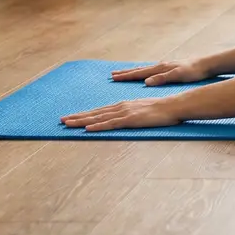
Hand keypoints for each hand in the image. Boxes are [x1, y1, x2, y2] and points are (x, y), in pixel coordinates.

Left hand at [61, 97, 183, 131]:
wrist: (173, 106)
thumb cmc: (161, 110)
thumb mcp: (143, 111)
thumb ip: (132, 114)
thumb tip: (124, 119)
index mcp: (123, 105)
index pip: (99, 111)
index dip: (84, 114)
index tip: (71, 117)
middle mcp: (120, 107)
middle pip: (95, 113)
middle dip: (77, 117)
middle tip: (61, 120)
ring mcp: (124, 113)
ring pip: (99, 117)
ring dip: (82, 121)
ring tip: (68, 123)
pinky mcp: (130, 119)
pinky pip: (111, 124)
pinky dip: (98, 126)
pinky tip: (87, 128)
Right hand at [110, 60, 211, 85]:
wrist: (206, 64)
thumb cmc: (193, 71)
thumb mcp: (178, 75)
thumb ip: (162, 78)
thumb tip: (146, 82)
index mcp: (160, 68)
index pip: (139, 73)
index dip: (126, 76)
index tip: (114, 77)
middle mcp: (160, 66)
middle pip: (138, 70)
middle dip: (125, 73)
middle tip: (112, 75)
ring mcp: (164, 67)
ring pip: (143, 70)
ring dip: (132, 72)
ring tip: (122, 73)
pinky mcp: (168, 69)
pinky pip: (150, 71)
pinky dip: (142, 72)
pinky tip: (142, 74)